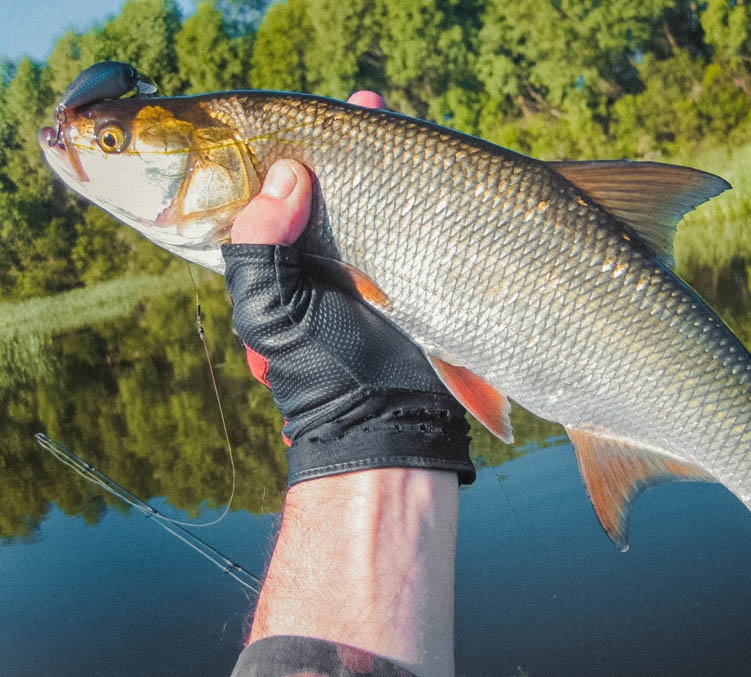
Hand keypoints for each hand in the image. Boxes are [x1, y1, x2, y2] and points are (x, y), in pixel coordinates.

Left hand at [224, 139, 472, 487]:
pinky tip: (429, 167)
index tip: (303, 120)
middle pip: (334, 188)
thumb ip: (258, 244)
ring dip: (388, 161)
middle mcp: (328, 260)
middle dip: (347, 146)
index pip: (279, 194)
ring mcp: (377, 268)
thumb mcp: (268, 312)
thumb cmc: (319, 377)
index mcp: (283, 263)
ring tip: (392, 120)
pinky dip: (423, 194)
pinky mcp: (420, 279)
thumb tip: (288, 175)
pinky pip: (417, 227)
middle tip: (365, 110)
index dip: (288, 152)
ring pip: (378, 202)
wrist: (389, 428)